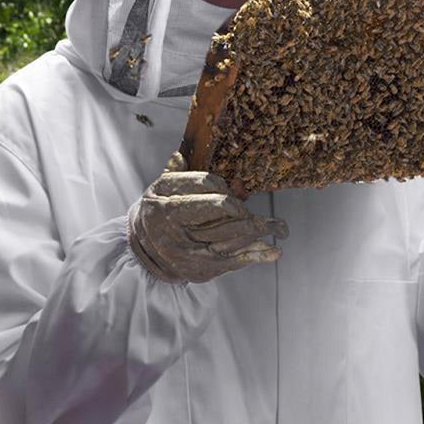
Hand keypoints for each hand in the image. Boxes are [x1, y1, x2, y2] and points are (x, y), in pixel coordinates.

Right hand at [128, 152, 287, 282]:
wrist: (143, 254)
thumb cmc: (157, 215)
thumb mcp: (158, 190)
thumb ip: (174, 173)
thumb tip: (180, 155)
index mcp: (167, 202)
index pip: (205, 184)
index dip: (222, 185)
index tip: (229, 188)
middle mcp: (179, 226)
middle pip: (223, 210)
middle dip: (246, 208)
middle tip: (260, 207)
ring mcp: (192, 249)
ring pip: (234, 235)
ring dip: (261, 229)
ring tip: (281, 228)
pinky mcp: (204, 267)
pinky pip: (235, 259)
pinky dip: (258, 255)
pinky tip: (274, 251)